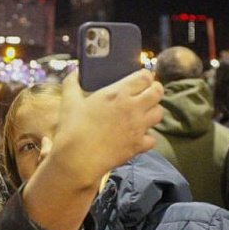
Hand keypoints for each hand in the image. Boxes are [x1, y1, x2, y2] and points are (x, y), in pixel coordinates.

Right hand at [48, 69, 163, 184]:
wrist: (78, 158)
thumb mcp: (69, 101)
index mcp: (118, 93)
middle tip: (147, 92)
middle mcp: (133, 107)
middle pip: (157, 92)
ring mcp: (138, 127)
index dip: (145, 76)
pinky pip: (152, 138)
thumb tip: (73, 71)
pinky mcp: (139, 145)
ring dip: (153, 111)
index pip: (145, 77)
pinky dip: (147, 137)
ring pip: (159, 113)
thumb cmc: (73, 128)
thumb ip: (71, 83)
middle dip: (155, 90)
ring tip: (142, 113)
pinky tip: (137, 136)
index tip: (140, 79)